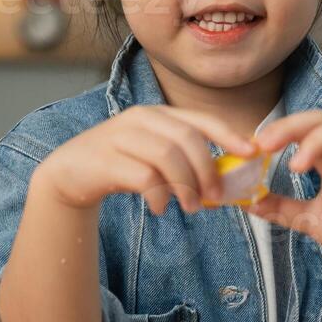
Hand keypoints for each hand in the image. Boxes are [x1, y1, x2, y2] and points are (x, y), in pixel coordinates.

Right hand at [37, 105, 255, 215]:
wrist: (70, 173)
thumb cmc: (122, 165)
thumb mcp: (154, 156)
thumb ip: (184, 161)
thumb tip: (225, 182)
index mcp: (158, 114)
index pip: (200, 119)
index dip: (228, 135)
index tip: (251, 152)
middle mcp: (140, 119)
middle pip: (187, 139)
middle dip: (207, 169)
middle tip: (215, 197)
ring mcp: (120, 137)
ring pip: (167, 156)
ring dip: (186, 185)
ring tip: (190, 207)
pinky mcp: (105, 160)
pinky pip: (143, 177)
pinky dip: (158, 195)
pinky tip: (159, 207)